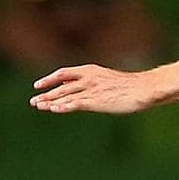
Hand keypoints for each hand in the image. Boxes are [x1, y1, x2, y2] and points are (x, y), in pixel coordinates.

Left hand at [31, 65, 156, 114]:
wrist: (145, 88)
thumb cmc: (131, 86)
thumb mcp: (108, 80)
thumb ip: (94, 84)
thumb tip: (82, 90)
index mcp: (92, 70)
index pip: (64, 73)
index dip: (49, 79)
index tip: (37, 85)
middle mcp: (89, 78)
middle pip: (61, 86)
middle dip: (46, 94)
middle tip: (33, 101)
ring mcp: (92, 89)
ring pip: (65, 95)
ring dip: (50, 101)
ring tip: (38, 106)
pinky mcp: (97, 100)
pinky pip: (76, 103)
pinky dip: (64, 106)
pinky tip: (54, 109)